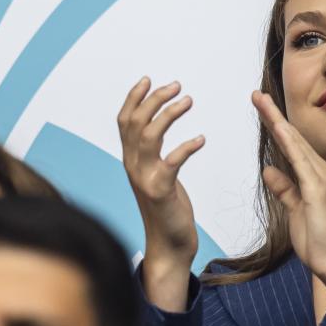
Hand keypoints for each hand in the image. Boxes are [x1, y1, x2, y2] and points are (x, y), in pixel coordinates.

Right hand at [118, 77, 204, 310]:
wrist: (168, 246)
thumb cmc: (166, 209)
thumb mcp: (154, 175)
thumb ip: (151, 153)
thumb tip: (156, 126)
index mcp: (130, 160)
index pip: (124, 121)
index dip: (133, 98)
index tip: (149, 79)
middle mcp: (132, 166)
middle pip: (135, 123)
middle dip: (154, 99)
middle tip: (177, 86)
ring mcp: (144, 179)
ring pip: (149, 136)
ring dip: (168, 114)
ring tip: (188, 101)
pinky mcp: (161, 192)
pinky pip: (171, 162)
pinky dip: (186, 147)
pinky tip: (201, 139)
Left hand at [253, 91, 325, 307]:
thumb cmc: (318, 240)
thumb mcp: (294, 210)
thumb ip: (284, 189)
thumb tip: (269, 169)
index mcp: (313, 176)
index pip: (289, 145)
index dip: (274, 125)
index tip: (259, 108)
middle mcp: (320, 171)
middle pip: (292, 137)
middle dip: (272, 115)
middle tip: (255, 95)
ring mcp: (321, 179)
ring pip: (295, 143)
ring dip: (277, 122)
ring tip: (261, 103)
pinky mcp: (318, 191)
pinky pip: (300, 162)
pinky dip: (289, 144)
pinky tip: (279, 130)